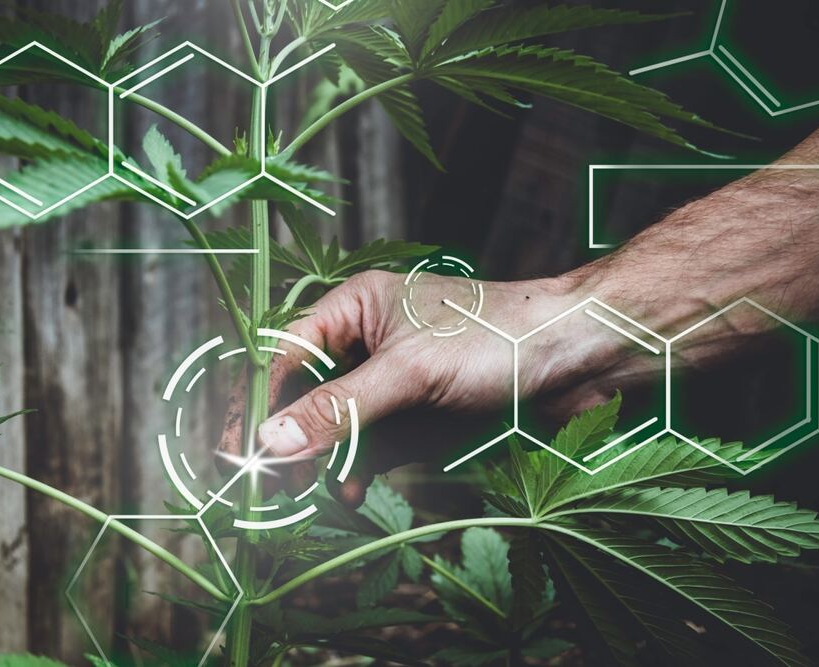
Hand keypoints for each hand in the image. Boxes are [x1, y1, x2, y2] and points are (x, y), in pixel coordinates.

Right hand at [218, 269, 624, 506]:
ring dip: (321, 462)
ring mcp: (390, 381)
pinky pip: (369, 445)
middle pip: (304, 394)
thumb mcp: (409, 373)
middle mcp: (365, 341)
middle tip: (270, 486)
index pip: (284, 355)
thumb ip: (339, 409)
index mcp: (352, 308)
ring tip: (311, 496)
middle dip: (288, 440)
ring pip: (334, 427)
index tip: (240, 454)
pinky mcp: (415, 414)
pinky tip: (351, 495)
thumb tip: (270, 443)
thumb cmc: (495, 339)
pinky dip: (356, 471)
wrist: (578, 359)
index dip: (259, 404)